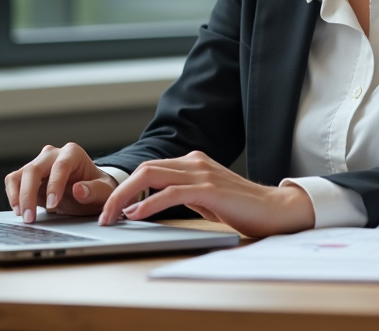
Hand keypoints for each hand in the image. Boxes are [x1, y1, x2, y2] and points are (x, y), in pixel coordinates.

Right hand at [4, 142, 117, 221]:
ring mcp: (38, 164)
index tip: (53, 205)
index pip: (60, 166)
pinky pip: (14, 181)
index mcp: (73, 153)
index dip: (54, 185)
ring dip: (18, 196)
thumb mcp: (103, 192)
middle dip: (29, 194)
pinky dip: (13, 195)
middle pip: (34, 169)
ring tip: (23, 216)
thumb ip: (93, 190)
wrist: (90, 191)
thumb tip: (78, 190)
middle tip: (30, 217)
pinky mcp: (28, 176)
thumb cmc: (96, 189)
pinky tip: (19, 210)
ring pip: (20, 175)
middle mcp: (53, 155)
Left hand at [98, 151, 314, 237]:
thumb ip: (181, 196)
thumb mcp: (205, 200)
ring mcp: (201, 173)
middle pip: (144, 168)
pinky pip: (170, 193)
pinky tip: (135, 215)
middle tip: (102, 214)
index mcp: (193, 162)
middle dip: (118, 191)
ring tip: (111, 217)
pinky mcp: (209, 189)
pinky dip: (147, 204)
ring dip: (125, 198)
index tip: (110, 207)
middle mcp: (194, 162)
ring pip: (151, 177)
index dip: (125, 186)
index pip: (150, 168)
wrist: (276, 209)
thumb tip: (146, 208)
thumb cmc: (242, 208)